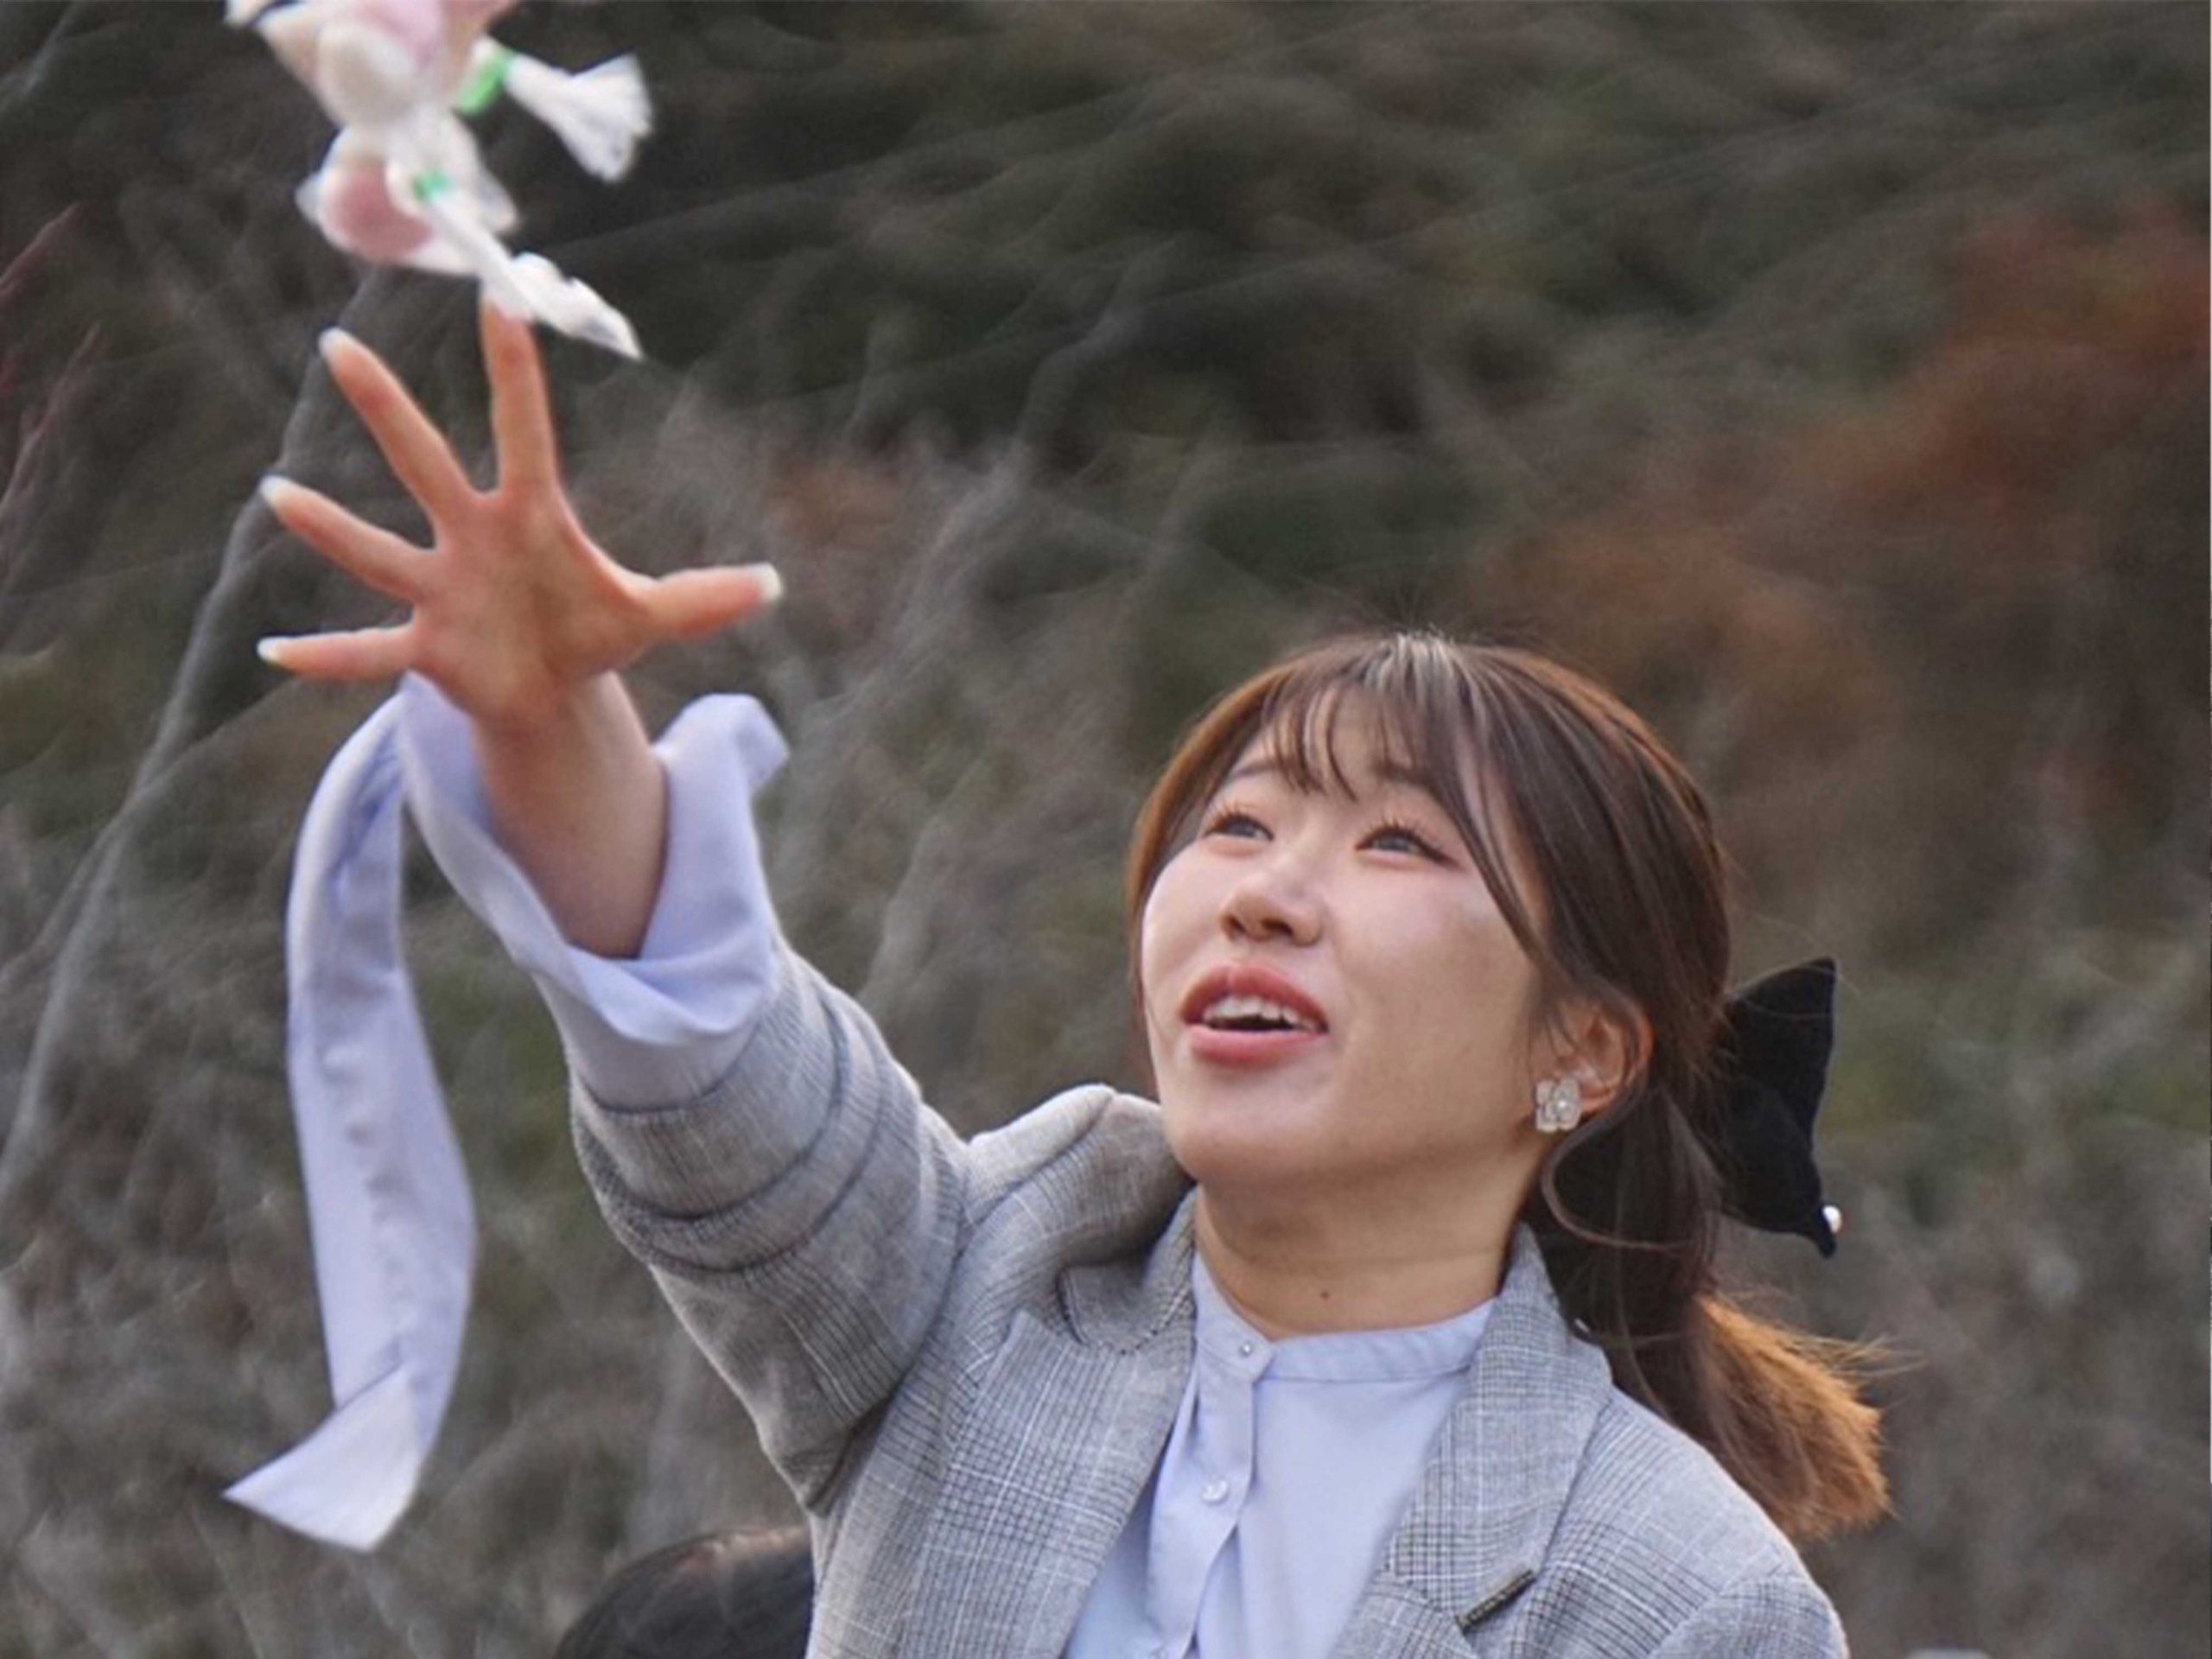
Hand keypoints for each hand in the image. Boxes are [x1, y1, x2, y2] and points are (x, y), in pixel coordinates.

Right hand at [256, 299, 777, 733]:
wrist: (551, 689)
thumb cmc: (593, 631)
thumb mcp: (653, 615)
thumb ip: (705, 598)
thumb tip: (775, 585)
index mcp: (531, 517)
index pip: (526, 432)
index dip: (516, 374)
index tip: (500, 302)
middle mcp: (472, 538)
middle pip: (425, 463)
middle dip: (388, 409)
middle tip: (339, 344)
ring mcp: (440, 590)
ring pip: (377, 552)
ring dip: (330, 528)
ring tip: (280, 496)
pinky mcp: (425, 648)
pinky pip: (367, 652)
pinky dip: (326, 656)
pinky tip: (275, 652)